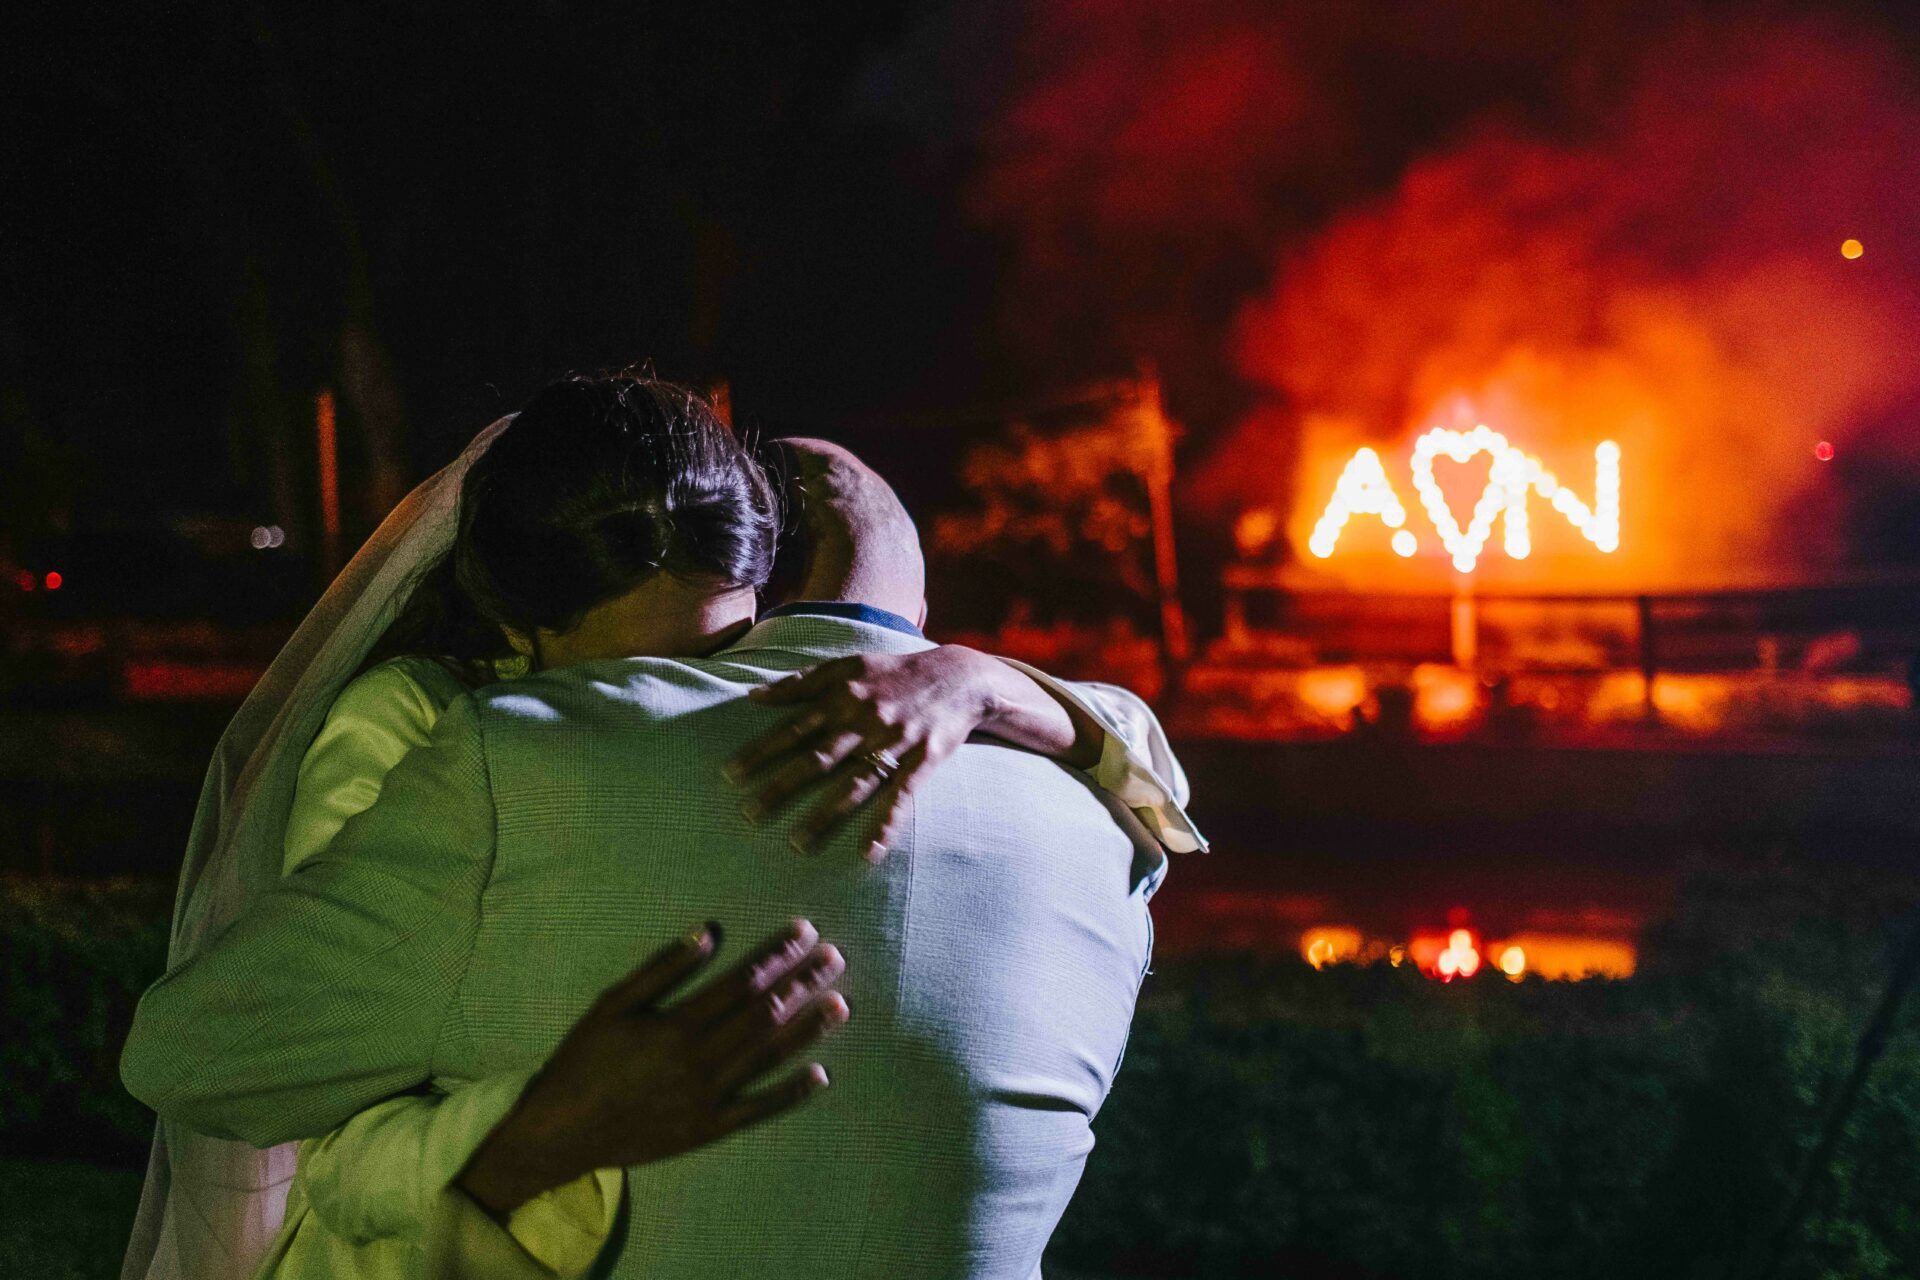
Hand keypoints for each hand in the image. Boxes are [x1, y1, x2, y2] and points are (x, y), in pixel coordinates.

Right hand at [458, 918, 847, 1214]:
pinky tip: (820, 1076)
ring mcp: (705, 1099)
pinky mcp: (707, 1130)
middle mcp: (697, 1061)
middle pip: (762, 1015)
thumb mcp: (613, 1004)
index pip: (740, 982)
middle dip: (802, 983)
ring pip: (767, 1058)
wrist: (561, 1130)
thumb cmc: (584, 1059)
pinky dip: (789, 1094)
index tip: (805, 932)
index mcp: (675, 1025)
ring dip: (807, 1030)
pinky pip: (757, 1111)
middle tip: (834, 958)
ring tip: (841, 1003)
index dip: (776, 955)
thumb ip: (662, 969)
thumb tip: (709, 933)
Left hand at [726, 646, 1007, 860]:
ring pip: (854, 784)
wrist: (960, 675)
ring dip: (825, 816)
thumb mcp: (848, 665)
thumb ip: (801, 680)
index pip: (794, 729)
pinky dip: (887, 823)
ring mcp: (895, 742)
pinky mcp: (924, 760)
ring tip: (797, 845)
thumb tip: (755, 696)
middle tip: (749, 815)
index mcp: (843, 696)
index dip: (761, 752)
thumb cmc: (894, 672)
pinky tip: (869, 851)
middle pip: (817, 759)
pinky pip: (902, 796)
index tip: (730, 775)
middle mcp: (865, 720)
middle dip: (781, 788)